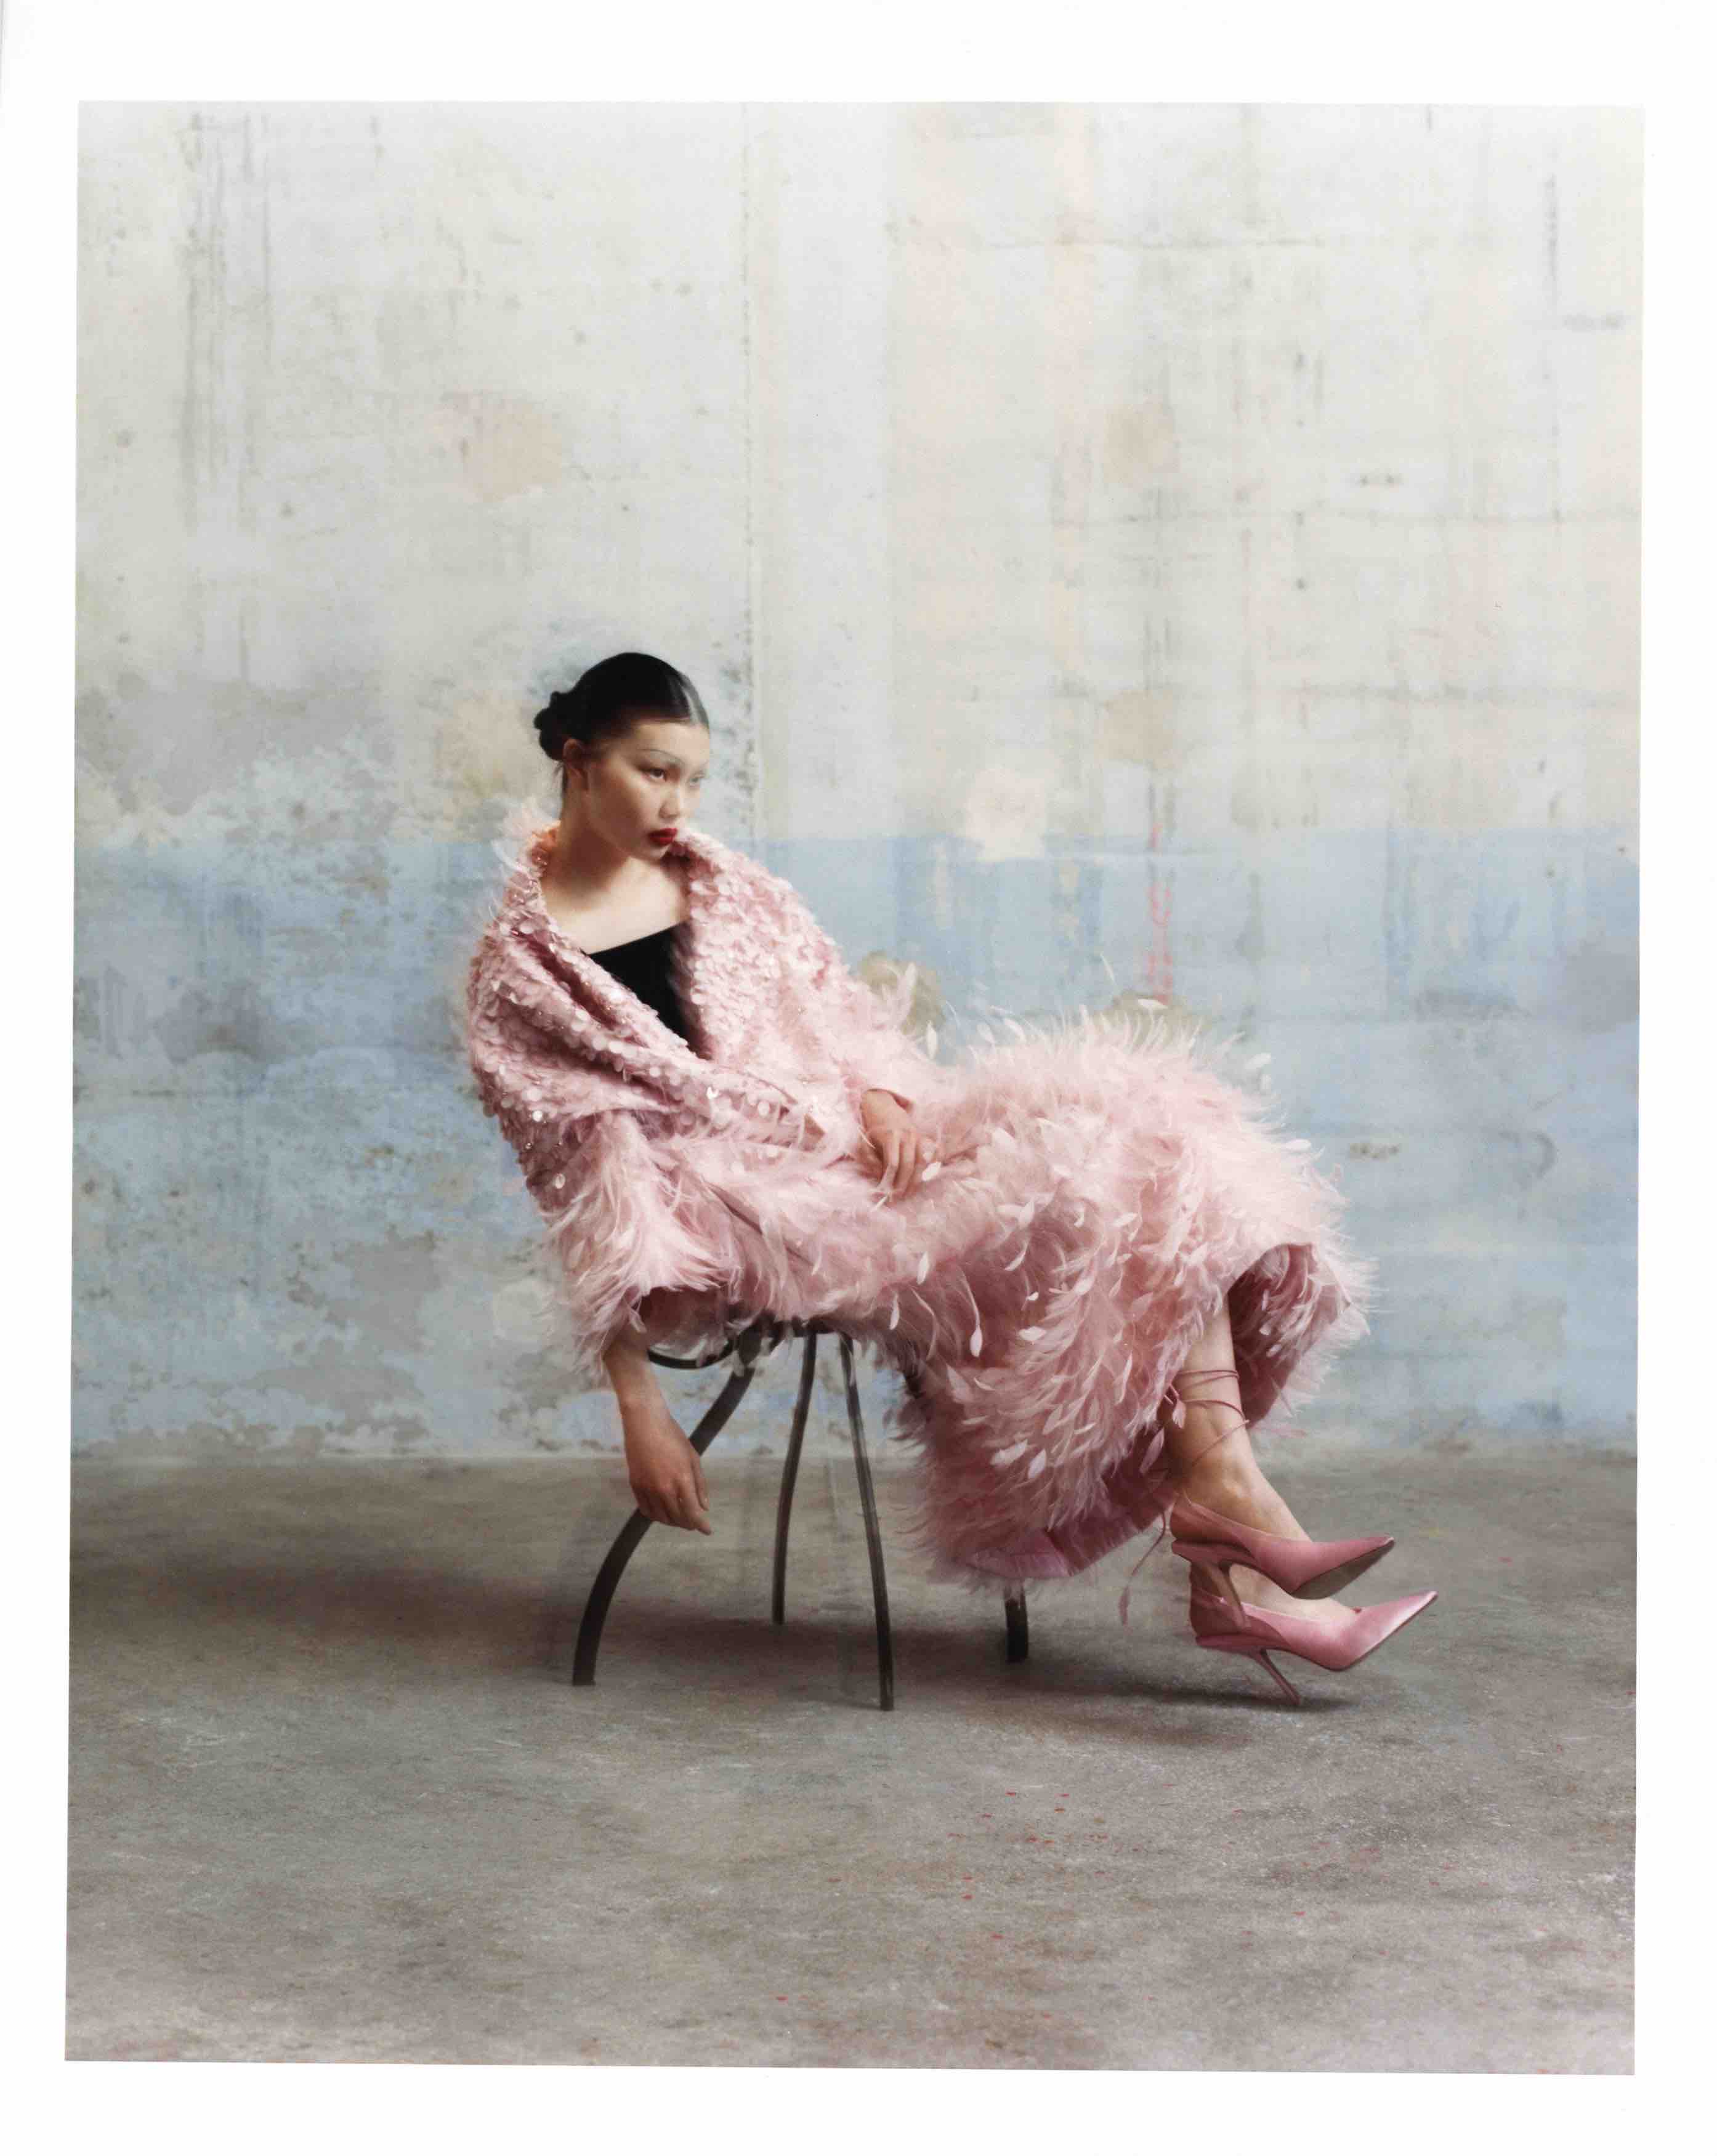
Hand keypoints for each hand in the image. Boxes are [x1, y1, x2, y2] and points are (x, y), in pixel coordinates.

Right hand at [621, 1400, 712, 1532]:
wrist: (645, 1423)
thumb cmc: (673, 1437)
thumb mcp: (693, 1458)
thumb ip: (700, 1484)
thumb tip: (704, 1507)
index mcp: (682, 1480)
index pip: (693, 1512)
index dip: (701, 1525)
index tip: (707, 1531)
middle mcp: (664, 1489)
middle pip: (677, 1518)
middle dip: (688, 1524)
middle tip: (694, 1523)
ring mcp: (648, 1488)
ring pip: (660, 1517)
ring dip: (672, 1522)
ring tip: (679, 1519)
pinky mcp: (635, 1485)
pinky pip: (645, 1510)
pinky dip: (655, 1516)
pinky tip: (662, 1513)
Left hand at [859, 1088, 935, 1200]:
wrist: (884, 1108)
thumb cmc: (873, 1130)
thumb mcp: (865, 1143)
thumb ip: (870, 1160)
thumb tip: (880, 1177)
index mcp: (890, 1136)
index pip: (893, 1162)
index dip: (891, 1179)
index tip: (888, 1192)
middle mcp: (907, 1135)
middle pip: (909, 1164)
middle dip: (904, 1184)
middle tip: (899, 1197)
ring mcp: (918, 1136)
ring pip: (923, 1161)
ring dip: (918, 1179)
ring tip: (911, 1192)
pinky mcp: (924, 1137)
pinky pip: (934, 1152)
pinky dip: (934, 1165)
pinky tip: (928, 1177)